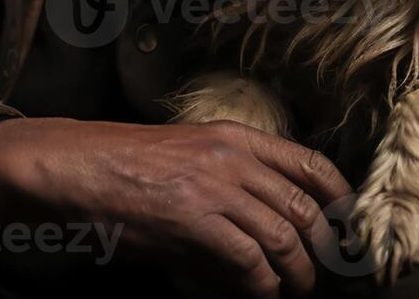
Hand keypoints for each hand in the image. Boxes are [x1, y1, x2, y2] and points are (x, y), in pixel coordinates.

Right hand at [0, 117, 352, 297]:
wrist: (70, 166)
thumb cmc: (120, 165)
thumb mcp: (184, 158)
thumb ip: (229, 187)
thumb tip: (263, 235)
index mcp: (232, 135)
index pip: (309, 163)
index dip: (339, 198)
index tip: (348, 228)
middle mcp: (231, 155)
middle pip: (304, 207)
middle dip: (322, 249)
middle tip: (323, 275)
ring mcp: (213, 185)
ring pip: (284, 237)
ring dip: (296, 275)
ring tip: (292, 293)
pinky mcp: (192, 219)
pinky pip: (249, 260)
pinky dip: (262, 286)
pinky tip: (259, 296)